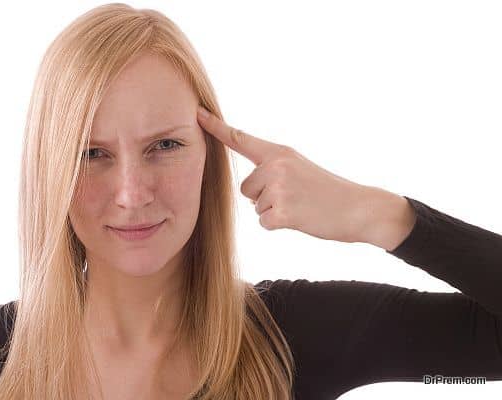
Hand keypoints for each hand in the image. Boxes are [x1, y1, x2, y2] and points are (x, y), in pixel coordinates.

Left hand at [197, 106, 371, 243]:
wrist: (357, 208)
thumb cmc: (326, 191)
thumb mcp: (299, 168)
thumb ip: (272, 169)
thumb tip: (249, 192)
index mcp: (279, 152)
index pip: (241, 138)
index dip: (216, 127)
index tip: (196, 113)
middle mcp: (276, 165)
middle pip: (245, 188)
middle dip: (263, 197)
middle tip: (294, 196)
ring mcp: (279, 187)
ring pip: (255, 206)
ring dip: (272, 211)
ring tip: (299, 205)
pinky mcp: (282, 210)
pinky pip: (264, 222)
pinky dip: (279, 225)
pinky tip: (300, 218)